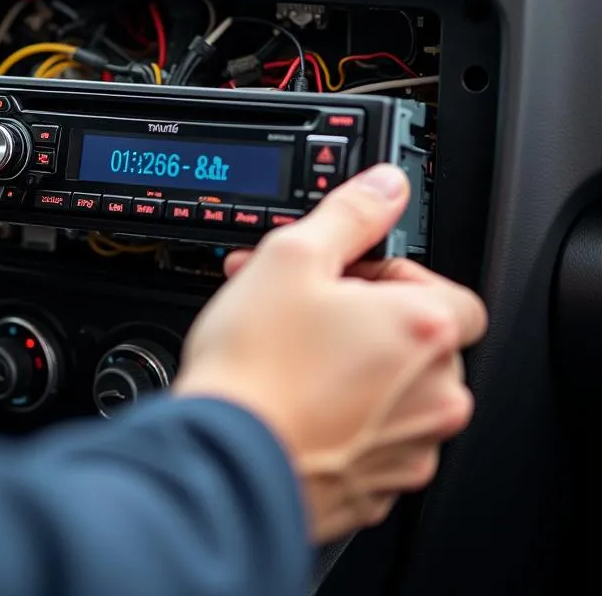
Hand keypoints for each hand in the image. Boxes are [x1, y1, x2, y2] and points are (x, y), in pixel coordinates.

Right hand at [173, 165, 486, 543]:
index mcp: (423, 330)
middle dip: (362, 320)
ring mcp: (409, 448)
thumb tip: (385, 186)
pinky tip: (291, 400)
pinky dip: (342, 419)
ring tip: (288, 354)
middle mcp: (434, 394)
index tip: (346, 281)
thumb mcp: (292, 257)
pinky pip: (371, 440)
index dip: (394, 278)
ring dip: (353, 368)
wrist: (226, 461)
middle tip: (303, 310)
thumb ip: (350, 215)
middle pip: (418, 343)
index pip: (450, 293)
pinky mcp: (377, 490)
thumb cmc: (256, 366)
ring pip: (394, 393)